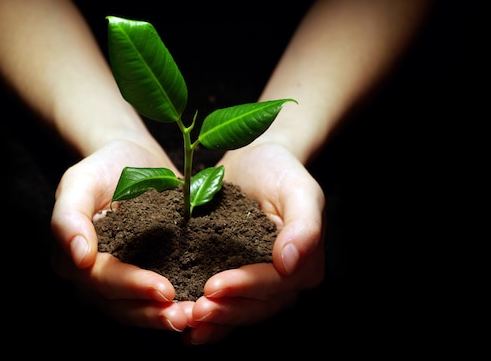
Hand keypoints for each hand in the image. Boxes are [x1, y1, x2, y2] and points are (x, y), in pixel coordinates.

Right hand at [50, 138, 192, 331]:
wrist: (133, 159)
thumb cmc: (104, 167)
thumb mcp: (80, 181)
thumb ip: (69, 216)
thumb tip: (79, 258)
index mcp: (72, 260)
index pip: (102, 280)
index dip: (132, 287)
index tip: (165, 289)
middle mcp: (93, 279)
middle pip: (120, 305)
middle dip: (154, 313)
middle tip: (187, 315)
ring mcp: (120, 284)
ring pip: (139, 312)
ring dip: (166, 318)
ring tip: (197, 317)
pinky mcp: (146, 279)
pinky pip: (156, 303)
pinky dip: (176, 308)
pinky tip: (201, 310)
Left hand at [183, 142, 324, 344]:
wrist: (255, 162)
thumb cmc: (279, 170)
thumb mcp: (298, 189)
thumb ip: (304, 226)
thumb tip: (288, 264)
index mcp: (305, 264)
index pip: (275, 285)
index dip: (245, 288)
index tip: (213, 286)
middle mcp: (286, 282)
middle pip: (257, 306)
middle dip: (225, 311)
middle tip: (194, 311)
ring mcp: (261, 286)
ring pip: (240, 313)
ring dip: (214, 322)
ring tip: (185, 320)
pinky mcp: (239, 282)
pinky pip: (226, 306)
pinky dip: (209, 320)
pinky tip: (186, 327)